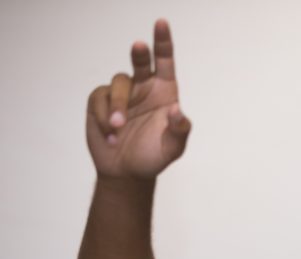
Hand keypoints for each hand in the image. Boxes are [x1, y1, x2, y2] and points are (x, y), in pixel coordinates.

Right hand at [86, 19, 190, 179]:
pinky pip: (100, 99)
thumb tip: (177, 109)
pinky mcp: (101, 101)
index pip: (165, 63)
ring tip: (119, 129)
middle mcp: (143, 88)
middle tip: (140, 46)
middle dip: (140, 53)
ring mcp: (122, 93)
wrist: (126, 172)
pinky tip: (111, 135)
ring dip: (118, 107)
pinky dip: (105, 117)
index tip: (162, 23)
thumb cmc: (153, 157)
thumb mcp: (172, 148)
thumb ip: (179, 130)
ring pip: (118, 84)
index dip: (163, 43)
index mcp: (164, 93)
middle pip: (140, 61)